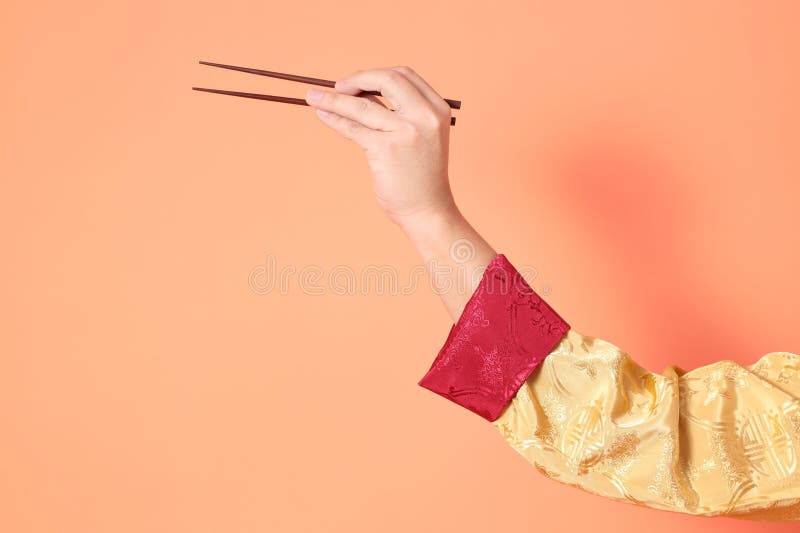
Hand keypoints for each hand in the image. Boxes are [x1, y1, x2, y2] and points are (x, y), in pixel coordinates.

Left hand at [304, 66, 455, 225]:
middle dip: (357, 79)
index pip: (404, 75)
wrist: (427, 211)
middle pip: (386, 79)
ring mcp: (406, 132)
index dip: (375, 74)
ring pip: (362, 106)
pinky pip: (353, 128)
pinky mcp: (386, 149)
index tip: (356, 83)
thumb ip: (393, 113)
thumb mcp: (416, 136)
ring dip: (333, 99)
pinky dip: (334, 119)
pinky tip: (323, 116)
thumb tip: (356, 93)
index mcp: (437, 109)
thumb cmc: (420, 176)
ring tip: (313, 97)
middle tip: (337, 87)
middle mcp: (425, 116)